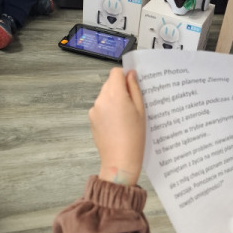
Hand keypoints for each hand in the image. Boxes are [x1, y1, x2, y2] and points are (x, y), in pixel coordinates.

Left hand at [89, 68, 144, 185]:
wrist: (120, 160)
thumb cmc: (134, 137)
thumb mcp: (141, 111)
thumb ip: (135, 89)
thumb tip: (131, 74)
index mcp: (116, 95)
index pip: (115, 72)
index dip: (124, 76)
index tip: (132, 86)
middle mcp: (101, 99)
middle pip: (109, 83)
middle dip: (119, 88)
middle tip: (131, 104)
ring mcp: (94, 109)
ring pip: (104, 95)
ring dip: (113, 99)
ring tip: (124, 117)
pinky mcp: (91, 118)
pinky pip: (100, 107)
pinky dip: (107, 110)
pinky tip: (116, 124)